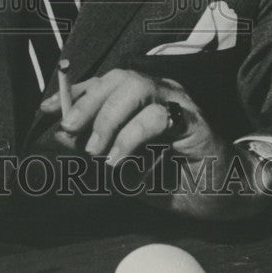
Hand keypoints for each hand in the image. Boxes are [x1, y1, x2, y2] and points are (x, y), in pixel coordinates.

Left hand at [39, 69, 267, 220]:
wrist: (226, 196)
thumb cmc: (177, 180)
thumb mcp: (128, 166)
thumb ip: (100, 149)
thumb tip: (63, 136)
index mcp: (145, 97)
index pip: (104, 82)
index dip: (74, 92)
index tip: (46, 109)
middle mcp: (162, 91)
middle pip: (118, 76)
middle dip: (87, 102)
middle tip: (71, 132)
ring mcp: (180, 102)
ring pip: (135, 86)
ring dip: (108, 119)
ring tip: (98, 152)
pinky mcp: (194, 122)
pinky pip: (155, 116)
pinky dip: (130, 138)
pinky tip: (119, 160)